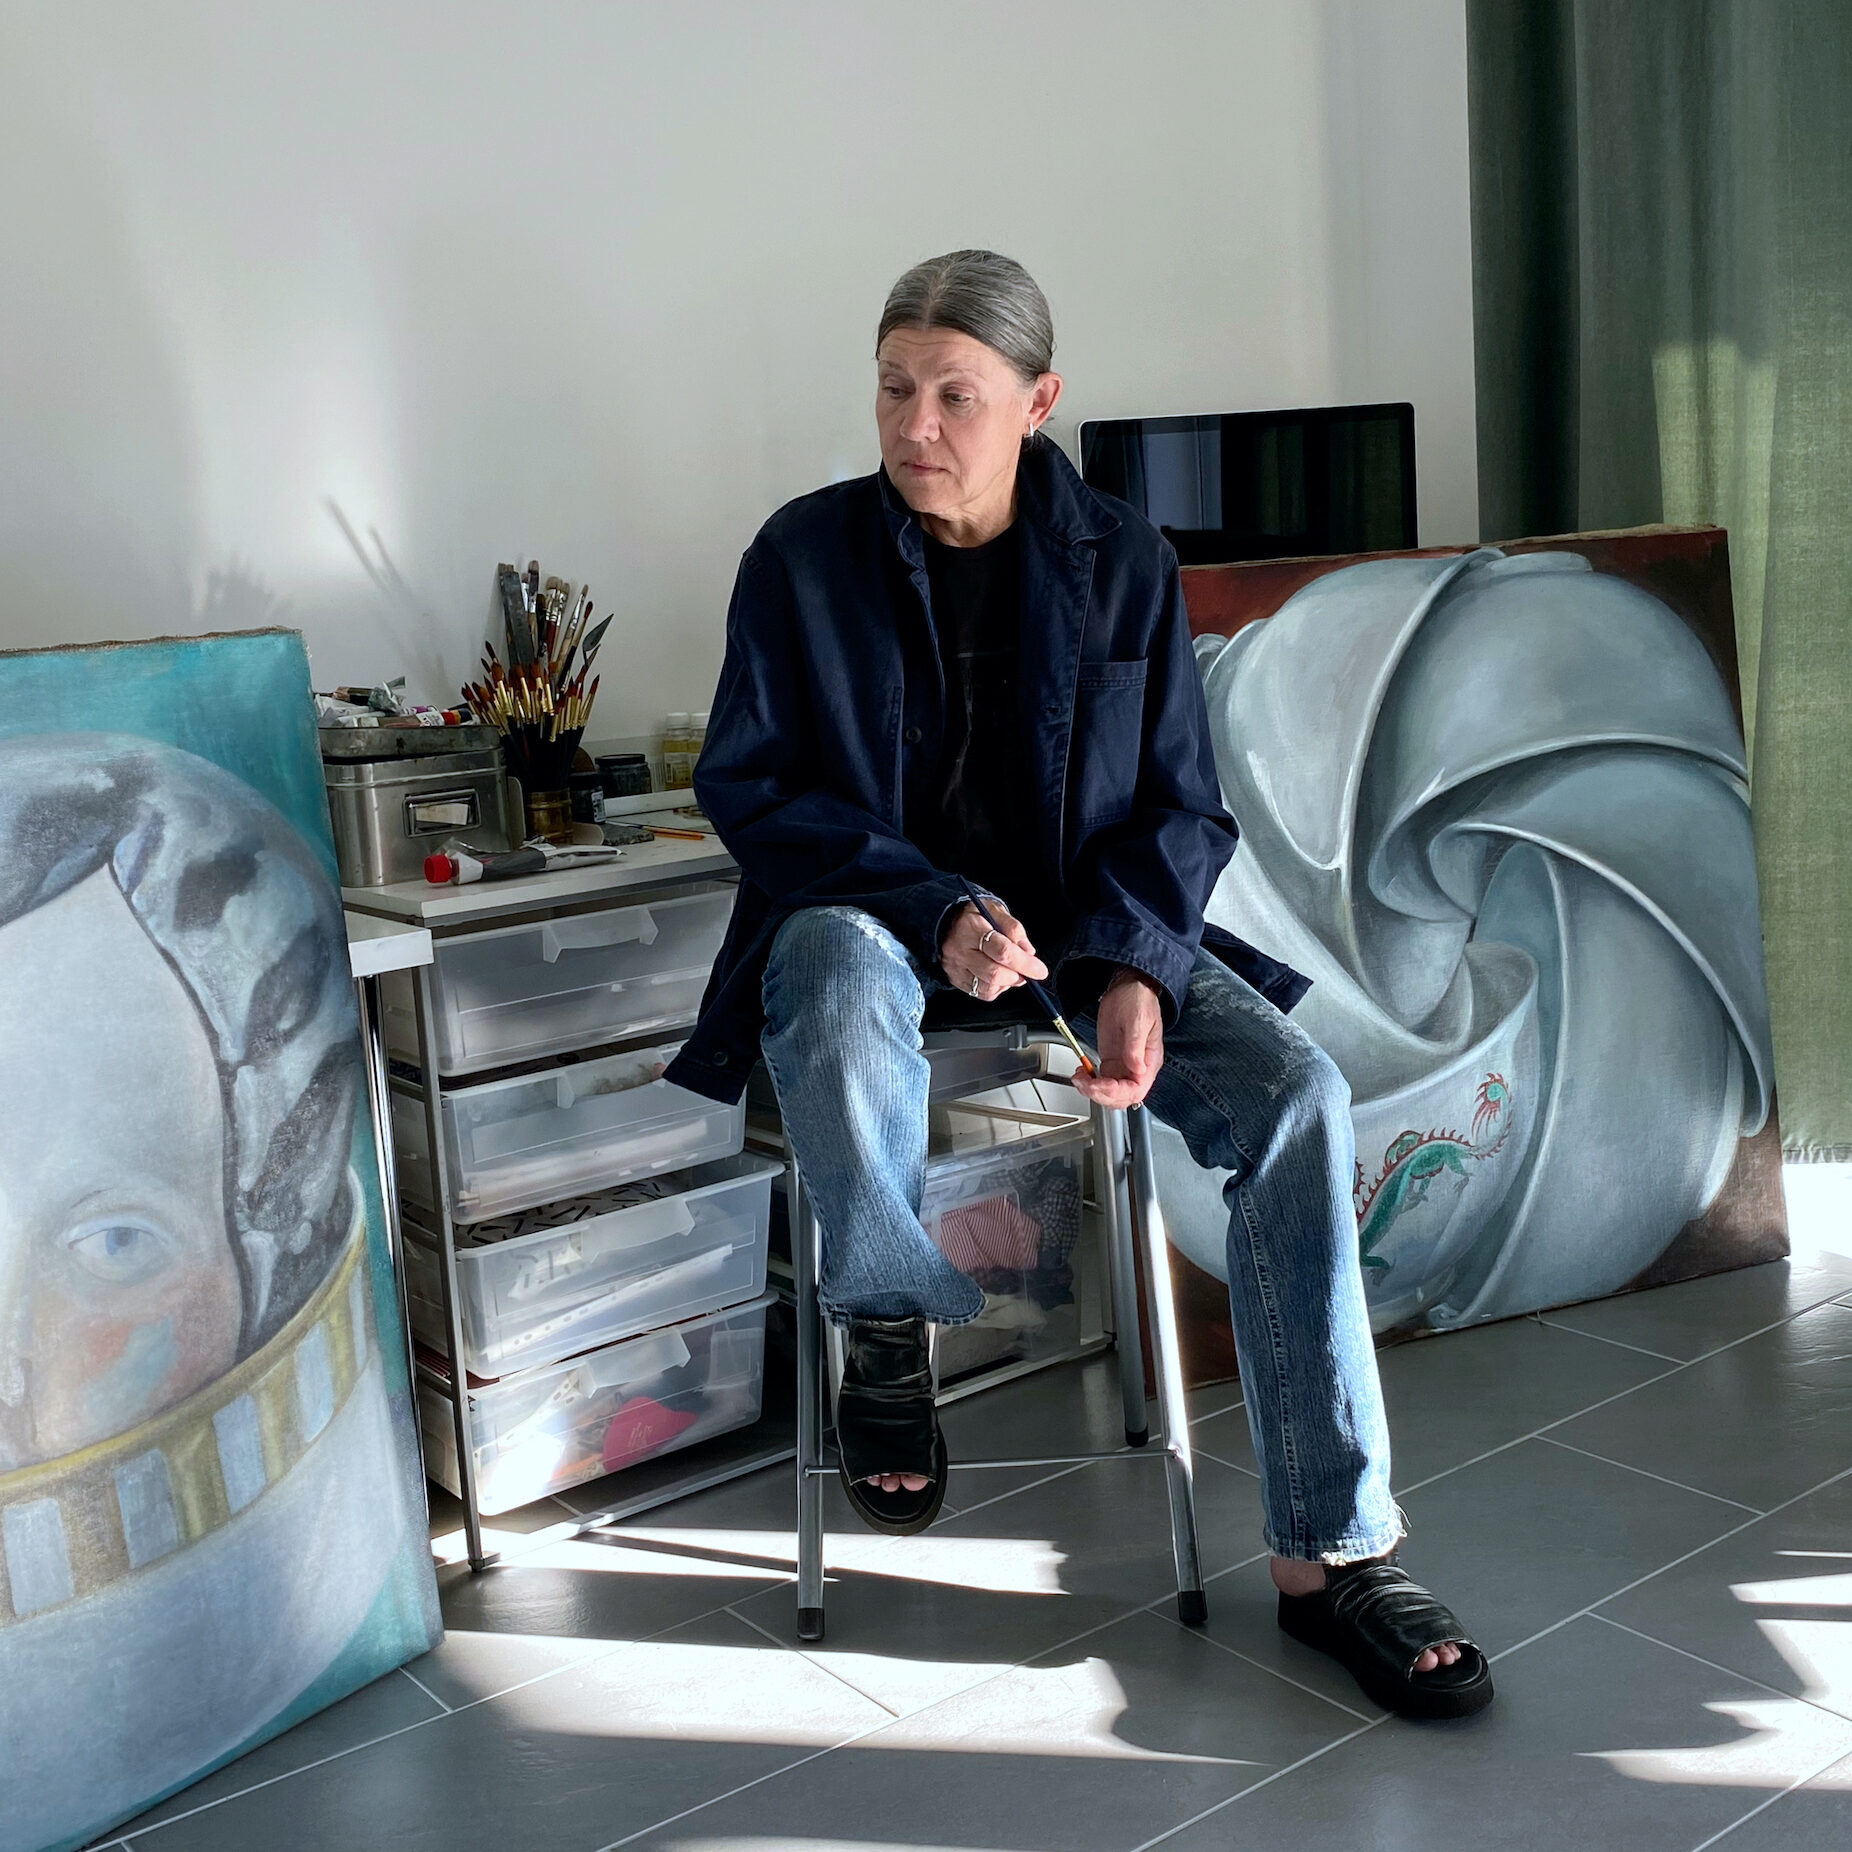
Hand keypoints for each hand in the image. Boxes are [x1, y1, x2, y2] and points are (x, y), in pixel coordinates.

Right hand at [939, 899, 1047, 1000]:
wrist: (944, 924)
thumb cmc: (973, 916)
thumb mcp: (994, 910)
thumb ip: (1013, 928)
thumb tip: (1028, 951)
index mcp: (970, 928)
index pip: (1002, 951)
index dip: (1024, 963)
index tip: (1040, 970)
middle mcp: (959, 950)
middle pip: (995, 973)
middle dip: (1019, 975)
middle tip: (1028, 970)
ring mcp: (956, 968)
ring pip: (989, 986)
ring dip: (1009, 982)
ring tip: (1011, 968)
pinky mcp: (956, 980)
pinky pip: (983, 993)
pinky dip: (998, 988)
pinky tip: (998, 975)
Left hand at [1072, 967, 1163, 1107]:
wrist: (1128, 987)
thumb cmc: (1138, 1000)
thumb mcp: (1138, 1021)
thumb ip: (1135, 1045)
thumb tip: (1136, 1068)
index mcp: (1149, 1061)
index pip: (1136, 1090)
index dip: (1117, 1093)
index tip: (1100, 1084)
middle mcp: (1137, 1067)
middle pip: (1121, 1097)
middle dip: (1101, 1095)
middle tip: (1084, 1083)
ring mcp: (1123, 1066)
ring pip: (1109, 1092)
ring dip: (1092, 1091)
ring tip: (1079, 1078)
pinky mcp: (1111, 1061)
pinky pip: (1101, 1081)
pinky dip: (1089, 1082)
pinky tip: (1081, 1073)